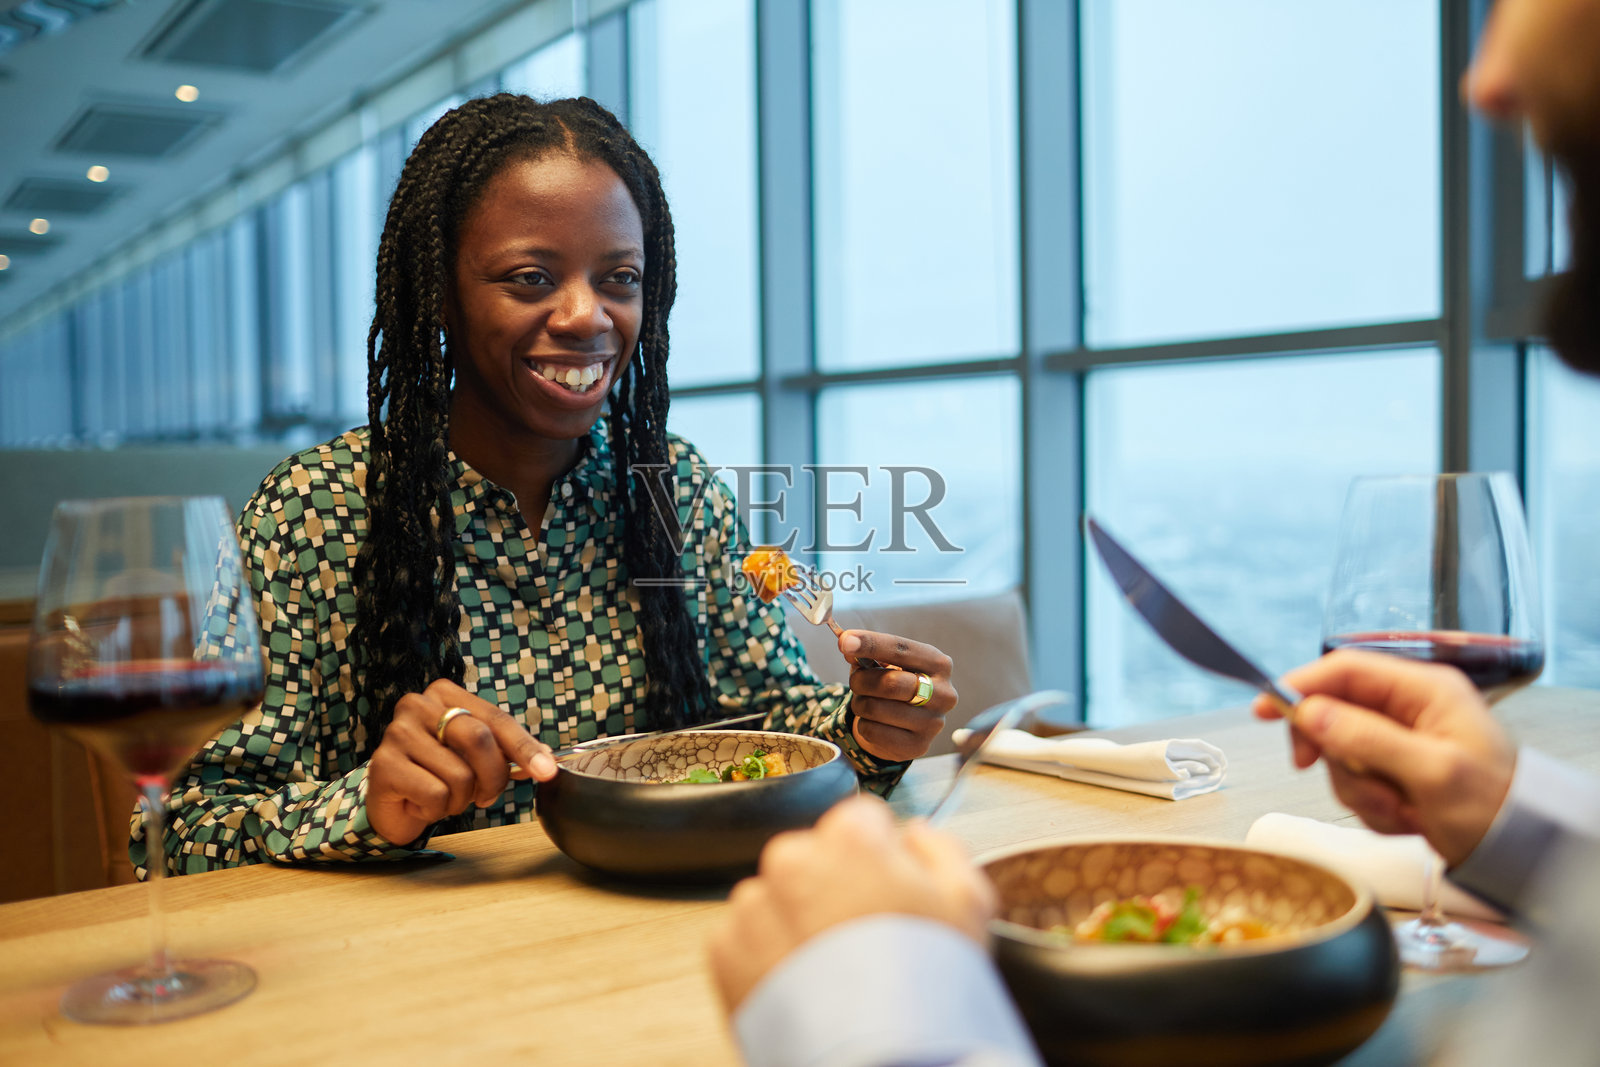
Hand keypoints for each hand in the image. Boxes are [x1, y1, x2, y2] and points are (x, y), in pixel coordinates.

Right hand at [365, 678, 557, 844]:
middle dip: (493, 777)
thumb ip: (507, 752)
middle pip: (479, 740)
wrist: (393, 802)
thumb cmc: (438, 773)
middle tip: (486, 796)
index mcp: (445, 694)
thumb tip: (546, 761)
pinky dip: (437, 809)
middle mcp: (418, 705)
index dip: (524, 747)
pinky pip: (435, 794)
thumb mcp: (476, 757)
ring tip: (443, 796)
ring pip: (459, 774)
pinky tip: (422, 804)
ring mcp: (397, 733)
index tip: (547, 771)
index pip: (495, 718)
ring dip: (461, 799)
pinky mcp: (383, 765)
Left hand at [707, 795, 994, 1011]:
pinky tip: (804, 986)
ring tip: (831, 972)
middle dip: (832, 888)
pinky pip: (746, 940)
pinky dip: (767, 958)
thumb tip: (914, 834)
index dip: (880, 858)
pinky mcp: (725, 950)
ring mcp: (753, 905)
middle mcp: (791, 859)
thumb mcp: (968, 905)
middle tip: (861, 941)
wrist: (879, 1056)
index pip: (861, 822)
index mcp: (849, 837)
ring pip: (776, 899)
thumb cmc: (927, 985)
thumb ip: (940, 850)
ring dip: (795, 922)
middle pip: (813, 858)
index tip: (888, 893)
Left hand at [839, 630, 956, 761]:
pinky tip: (873, 722)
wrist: (906, 726)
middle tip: (855, 681)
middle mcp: (944, 693)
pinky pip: (873, 731)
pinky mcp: (918, 746)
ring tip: (865, 702)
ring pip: (877, 709)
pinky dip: (863, 724)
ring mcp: (933, 723)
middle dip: (862, 680)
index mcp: (939, 664)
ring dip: (859, 703)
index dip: (871, 644)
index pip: (901, 650)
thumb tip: (847, 645)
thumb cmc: (895, 685)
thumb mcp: (885, 664)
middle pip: (891, 683)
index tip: (845, 641)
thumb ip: (867, 654)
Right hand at [1251, 649, 1515, 864]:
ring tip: (1398, 808)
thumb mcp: (1431, 772)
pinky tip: (1404, 817)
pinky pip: (1357, 782)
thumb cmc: (1495, 809)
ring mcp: (1402, 743)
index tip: (1264, 710)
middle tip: (1317, 771)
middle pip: (1335, 713)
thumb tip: (1310, 713)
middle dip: (1333, 753)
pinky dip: (1371, 806)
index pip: (1346, 670)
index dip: (1301, 685)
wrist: (1522, 855)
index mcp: (1425, 691)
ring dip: (1358, 788)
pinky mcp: (1397, 773)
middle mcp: (1410, 710)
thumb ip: (1367, 739)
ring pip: (1341, 754)